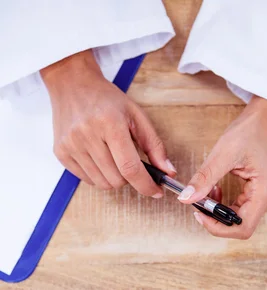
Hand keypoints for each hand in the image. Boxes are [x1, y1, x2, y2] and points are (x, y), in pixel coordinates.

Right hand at [41, 50, 175, 193]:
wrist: (72, 83)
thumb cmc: (106, 100)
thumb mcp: (136, 115)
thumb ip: (154, 145)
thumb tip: (169, 173)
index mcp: (109, 123)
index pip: (130, 168)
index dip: (146, 185)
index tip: (156, 191)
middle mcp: (87, 134)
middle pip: (117, 179)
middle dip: (129, 178)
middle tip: (129, 162)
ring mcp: (71, 145)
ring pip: (102, 183)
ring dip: (114, 178)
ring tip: (113, 158)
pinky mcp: (61, 152)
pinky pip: (86, 180)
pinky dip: (98, 175)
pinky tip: (99, 157)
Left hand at [178, 97, 266, 238]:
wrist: (264, 120)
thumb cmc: (251, 132)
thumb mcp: (223, 153)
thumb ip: (204, 178)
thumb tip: (186, 198)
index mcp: (264, 193)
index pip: (242, 228)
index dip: (219, 227)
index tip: (200, 214)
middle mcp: (266, 200)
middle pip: (239, 227)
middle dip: (215, 219)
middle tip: (198, 203)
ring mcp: (262, 199)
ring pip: (236, 220)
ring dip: (217, 211)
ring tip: (207, 192)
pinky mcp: (256, 196)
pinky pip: (237, 210)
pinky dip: (222, 205)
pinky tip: (214, 190)